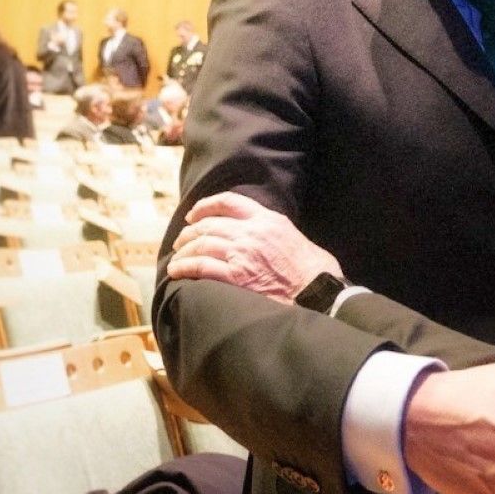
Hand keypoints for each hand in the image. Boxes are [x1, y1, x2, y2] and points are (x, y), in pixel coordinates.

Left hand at [167, 192, 340, 302]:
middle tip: (181, 242)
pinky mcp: (236, 277)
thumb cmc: (313, 269)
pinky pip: (200, 267)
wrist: (318, 291)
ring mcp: (242, 254)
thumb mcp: (294, 236)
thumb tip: (259, 235)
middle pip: (209, 225)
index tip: (194, 214)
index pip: (229, 202)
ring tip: (176, 259)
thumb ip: (272, 230)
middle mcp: (251, 232)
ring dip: (183, 252)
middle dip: (189, 232)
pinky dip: (184, 267)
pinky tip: (176, 271)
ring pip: (201, 245)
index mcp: (267, 219)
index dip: (206, 206)